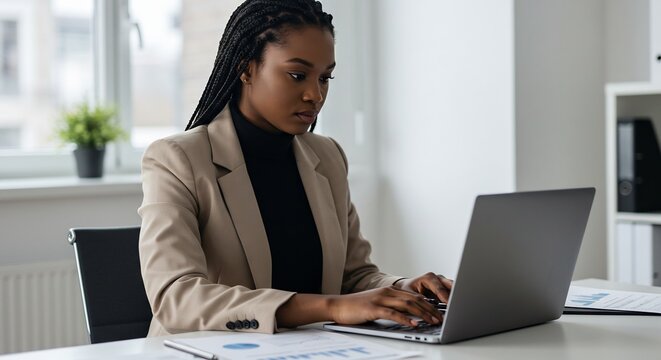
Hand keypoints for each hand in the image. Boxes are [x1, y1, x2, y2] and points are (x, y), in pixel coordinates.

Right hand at [327, 286, 441, 326]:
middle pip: (414, 299)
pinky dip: (405, 319)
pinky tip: (414, 324)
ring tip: (432, 321)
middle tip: (441, 318)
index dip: (429, 304)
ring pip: (407, 305)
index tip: (439, 312)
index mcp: (390, 290)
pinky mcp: (373, 308)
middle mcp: (387, 292)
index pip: (415, 296)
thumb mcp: (378, 304)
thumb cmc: (358, 308)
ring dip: (422, 314)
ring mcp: (380, 299)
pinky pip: (393, 313)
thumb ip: (393, 307)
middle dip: (430, 309)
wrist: (338, 306)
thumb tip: (410, 316)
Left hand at [394, 272, 453, 302]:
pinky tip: (454, 308)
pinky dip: (453, 300)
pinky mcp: (445, 289)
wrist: (407, 288)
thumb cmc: (407, 290)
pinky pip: (452, 294)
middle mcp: (437, 278)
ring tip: (457, 308)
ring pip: (453, 289)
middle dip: (454, 296)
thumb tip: (429, 308)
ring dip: (455, 298)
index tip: (450, 305)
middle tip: (456, 306)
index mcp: (429, 278)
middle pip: (450, 286)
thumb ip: (420, 301)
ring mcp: (443, 283)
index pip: (439, 288)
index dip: (445, 298)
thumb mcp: (411, 296)